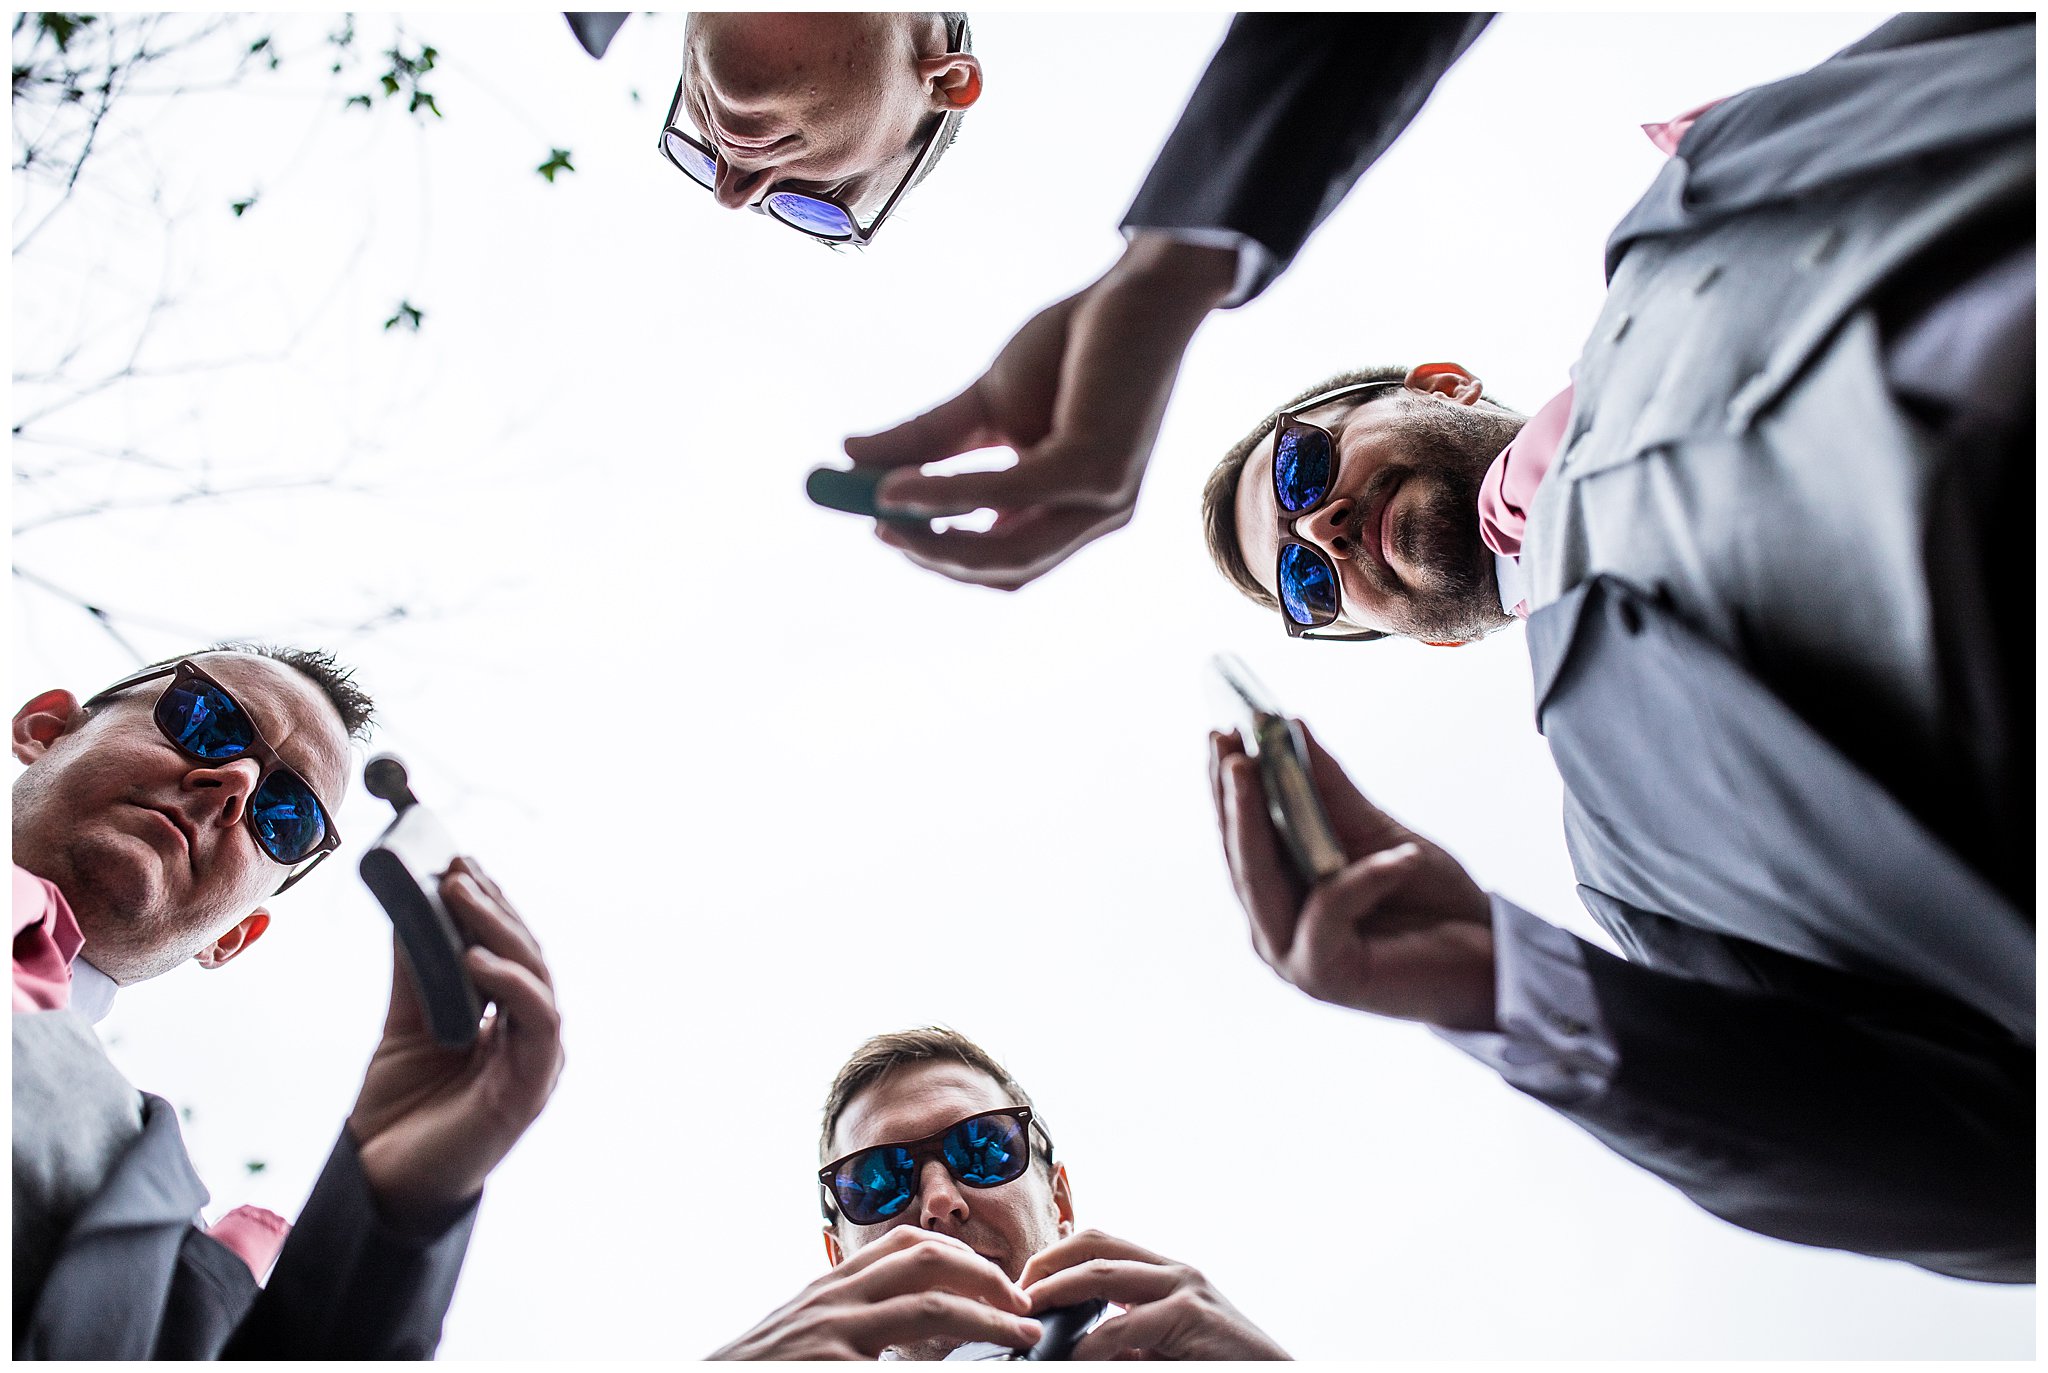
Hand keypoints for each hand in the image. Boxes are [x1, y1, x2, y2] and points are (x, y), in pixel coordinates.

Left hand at [347, 856, 564, 1225]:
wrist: (381, 1184)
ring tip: (461, 894)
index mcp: (507, 1019)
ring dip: (501, 931)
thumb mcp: (405, 1022)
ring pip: (537, 978)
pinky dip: (512, 985)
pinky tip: (476, 958)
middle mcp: (530, 1036)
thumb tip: (411, 905)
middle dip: (495, 906)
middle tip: (457, 866)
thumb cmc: (401, 1109)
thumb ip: (417, 972)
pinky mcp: (529, 1089)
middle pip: (527, 955)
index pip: (511, 948)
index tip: (460, 859)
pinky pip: (536, 1024)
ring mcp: (536, 1062)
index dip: (491, 902)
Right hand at [709, 1227, 1042, 1359]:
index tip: (1001, 1285)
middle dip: (987, 1278)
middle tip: (1024, 1309)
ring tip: (1021, 1336)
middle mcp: (831, 1300)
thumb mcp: (805, 1340)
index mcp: (830, 1290)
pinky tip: (969, 1369)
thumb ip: (853, 1330)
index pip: (907, 1247)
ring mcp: (829, 1333)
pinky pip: (900, 1362)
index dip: (963, 1258)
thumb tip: (916, 1342)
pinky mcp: (826, 1366)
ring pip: (928, 1307)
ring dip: (987, 1319)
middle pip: (927, 1259)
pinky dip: (940, 1363)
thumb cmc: (757, 1371)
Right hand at [846, 233, 1237, 590]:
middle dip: (934, 557)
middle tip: (875, 529)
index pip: (1004, 561)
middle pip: (1003, 570)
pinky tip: (904, 484)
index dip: (942, 556)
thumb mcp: (985, 403)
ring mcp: (1101, 499)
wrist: (1135, 290)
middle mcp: (1094, 517)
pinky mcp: (1097, 469)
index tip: (883, 529)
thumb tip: (847, 457)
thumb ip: (926, 439)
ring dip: (937, 538)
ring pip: (1007, 549)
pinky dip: (950, 495)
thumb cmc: (1073, 345)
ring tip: (881, 505)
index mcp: (1071, 509)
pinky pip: (1007, 494)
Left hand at [1020, 1229, 1287, 1360]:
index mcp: (1164, 1275)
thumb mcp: (1164, 1348)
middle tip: (1015, 1291)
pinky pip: (1129, 1324)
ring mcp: (1186, 1289)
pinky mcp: (1193, 1315)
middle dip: (1047, 1263)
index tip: (1024, 1284)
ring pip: (1105, 1272)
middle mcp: (1175, 1271)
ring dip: (1057, 1289)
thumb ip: (1125, 1340)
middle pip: (1095, 1244)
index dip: (1056, 1257)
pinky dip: (1094, 1342)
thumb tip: (1071, 1347)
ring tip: (1028, 1309)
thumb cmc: (1217, 1366)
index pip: (1100, 1244)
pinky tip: (1074, 1356)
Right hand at [1210, 725, 1497, 1029]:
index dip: (1225, 786)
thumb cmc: (1431, 901)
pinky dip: (1363, 878)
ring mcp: (1292, 956)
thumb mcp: (1380, 834)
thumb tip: (1290, 726)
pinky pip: (1329, 910)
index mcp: (1280, 896)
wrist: (1487, 961)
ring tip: (1252, 768)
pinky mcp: (1324, 975)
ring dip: (1253, 823)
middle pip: (1241, 858)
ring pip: (1260, 883)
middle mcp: (1273, 928)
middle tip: (1225, 743)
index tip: (1221, 731)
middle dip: (1229, 797)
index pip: (1239, 837)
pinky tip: (1400, 854)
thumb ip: (1331, 792)